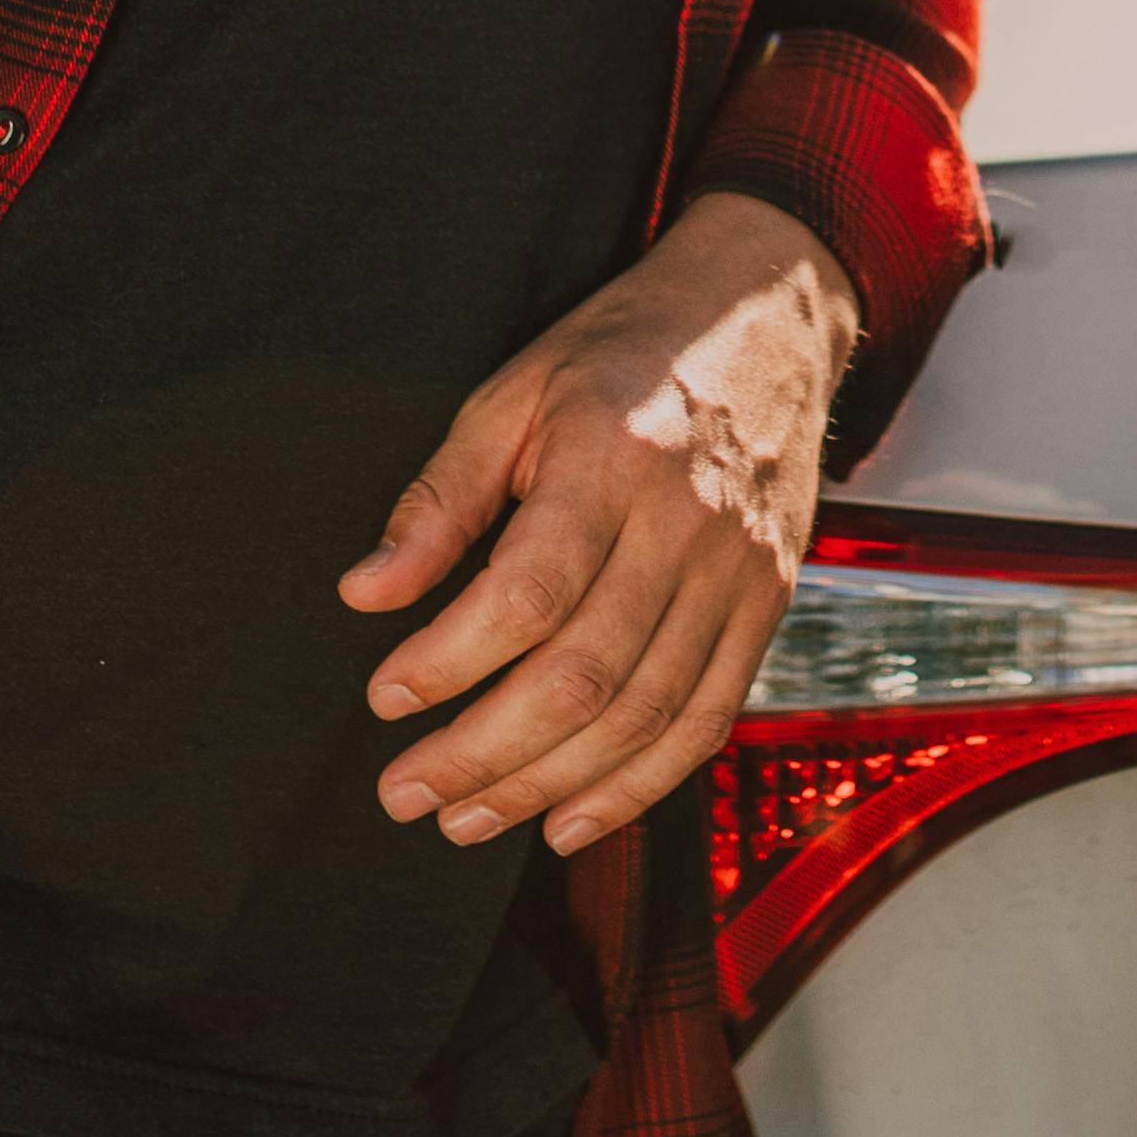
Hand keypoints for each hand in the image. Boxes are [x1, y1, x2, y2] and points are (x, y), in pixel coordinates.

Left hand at [342, 193, 857, 855]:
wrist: (769, 316)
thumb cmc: (625, 350)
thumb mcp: (514, 391)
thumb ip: (441, 497)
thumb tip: (367, 592)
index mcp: (612, 459)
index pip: (526, 593)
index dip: (448, 662)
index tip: (385, 697)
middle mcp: (687, 525)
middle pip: (584, 677)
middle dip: (482, 755)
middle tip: (404, 793)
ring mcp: (740, 573)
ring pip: (644, 715)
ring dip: (547, 785)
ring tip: (465, 819)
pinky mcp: (767, 604)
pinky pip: (707, 719)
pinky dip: (639, 786)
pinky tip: (569, 819)